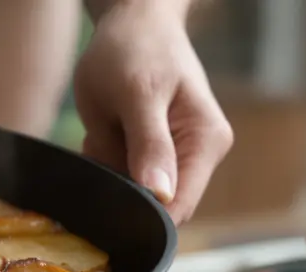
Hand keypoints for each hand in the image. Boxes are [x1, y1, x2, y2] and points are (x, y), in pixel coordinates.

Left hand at [73, 3, 232, 223]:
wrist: (132, 20)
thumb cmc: (135, 47)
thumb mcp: (137, 94)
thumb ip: (149, 144)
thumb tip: (162, 195)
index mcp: (206, 144)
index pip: (178, 209)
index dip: (141, 217)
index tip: (105, 201)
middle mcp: (198, 157)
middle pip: (155, 207)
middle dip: (119, 191)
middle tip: (99, 149)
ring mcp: (175, 156)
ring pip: (134, 193)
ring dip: (108, 174)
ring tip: (102, 134)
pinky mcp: (153, 153)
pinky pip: (123, 176)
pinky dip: (104, 163)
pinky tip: (102, 134)